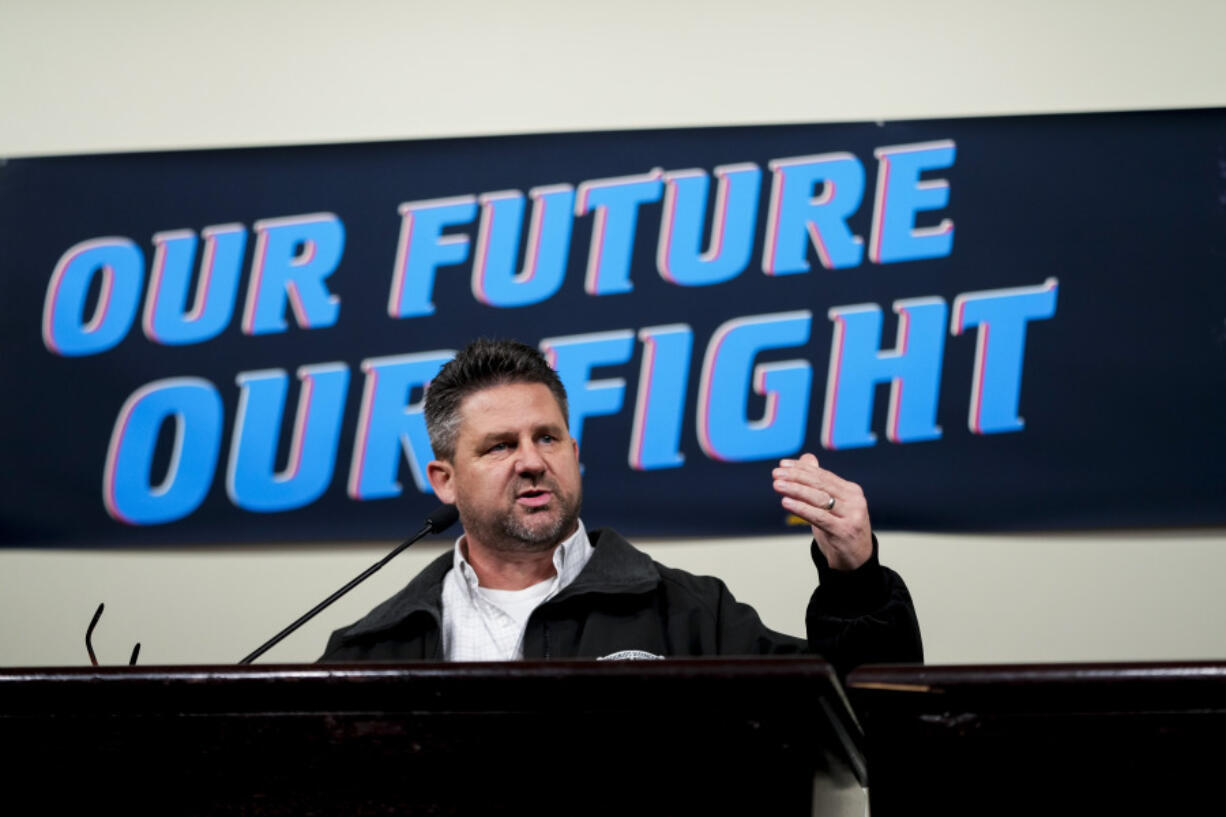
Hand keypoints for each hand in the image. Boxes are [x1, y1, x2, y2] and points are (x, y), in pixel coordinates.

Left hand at [772, 453, 872, 570]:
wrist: (856, 559)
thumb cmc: (840, 528)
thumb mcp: (832, 505)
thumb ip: (820, 483)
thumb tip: (807, 457)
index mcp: (852, 491)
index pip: (823, 475)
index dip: (802, 469)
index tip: (782, 464)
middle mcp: (855, 501)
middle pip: (820, 485)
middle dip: (796, 477)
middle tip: (776, 473)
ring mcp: (852, 516)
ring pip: (819, 499)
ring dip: (795, 490)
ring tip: (777, 485)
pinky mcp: (844, 531)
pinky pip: (819, 517)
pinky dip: (801, 508)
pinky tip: (786, 502)